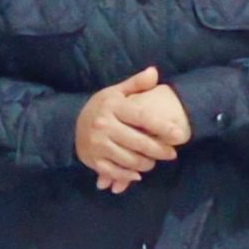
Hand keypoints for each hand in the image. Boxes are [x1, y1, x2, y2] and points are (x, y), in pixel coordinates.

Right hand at [74, 68, 177, 192]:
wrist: (69, 125)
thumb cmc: (101, 108)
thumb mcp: (116, 92)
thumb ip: (136, 84)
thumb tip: (154, 72)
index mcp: (113, 107)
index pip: (143, 117)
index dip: (163, 127)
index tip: (179, 135)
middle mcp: (104, 125)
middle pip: (140, 143)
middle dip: (160, 150)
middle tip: (171, 153)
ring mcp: (98, 144)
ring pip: (131, 160)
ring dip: (147, 164)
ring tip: (153, 161)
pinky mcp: (93, 160)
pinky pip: (116, 172)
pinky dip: (129, 176)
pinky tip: (137, 173)